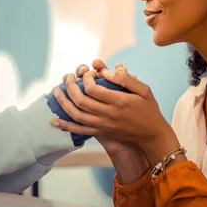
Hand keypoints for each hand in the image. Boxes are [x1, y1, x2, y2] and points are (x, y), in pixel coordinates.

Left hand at [52, 62, 179, 165]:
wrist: (152, 136)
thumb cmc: (149, 110)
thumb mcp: (144, 90)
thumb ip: (126, 79)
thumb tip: (106, 71)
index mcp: (119, 102)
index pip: (93, 89)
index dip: (86, 78)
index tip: (88, 72)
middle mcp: (108, 115)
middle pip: (81, 101)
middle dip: (70, 87)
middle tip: (68, 77)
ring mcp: (103, 126)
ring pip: (76, 115)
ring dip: (63, 103)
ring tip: (56, 91)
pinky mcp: (100, 133)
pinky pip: (79, 131)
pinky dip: (65, 126)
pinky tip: (54, 120)